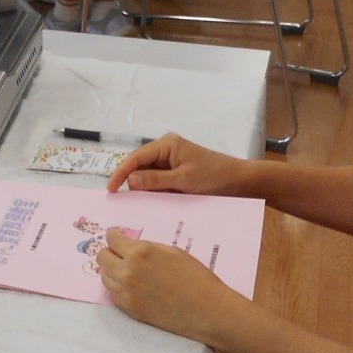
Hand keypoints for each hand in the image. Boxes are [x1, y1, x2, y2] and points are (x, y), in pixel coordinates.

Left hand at [96, 231, 241, 342]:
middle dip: (110, 252)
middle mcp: (128, 271)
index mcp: (140, 252)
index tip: (116, 236)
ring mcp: (126, 292)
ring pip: (104, 277)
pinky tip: (133, 288)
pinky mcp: (130, 310)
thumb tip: (133, 247)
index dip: (113, 236)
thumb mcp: (173, 252)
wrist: (207, 311)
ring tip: (128, 273)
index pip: (111, 239)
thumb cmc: (196, 277)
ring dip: (113, 272)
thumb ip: (149, 248)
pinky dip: (119, 289)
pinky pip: (113, 295)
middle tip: (120, 254)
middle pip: (102, 257)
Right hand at [106, 134, 250, 195]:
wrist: (241, 183)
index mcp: (166, 145)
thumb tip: (130, 181)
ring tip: (138, 207)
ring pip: (149, 178)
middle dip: (132, 183)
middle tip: (123, 203)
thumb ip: (156, 181)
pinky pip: (159, 184)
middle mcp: (166, 151)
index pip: (136, 158)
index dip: (121, 173)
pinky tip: (154, 205)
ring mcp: (171, 163)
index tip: (111, 190)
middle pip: (140, 167)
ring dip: (145, 191)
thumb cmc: (214, 177)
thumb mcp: (184, 180)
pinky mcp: (177, 175)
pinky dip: (156, 194)